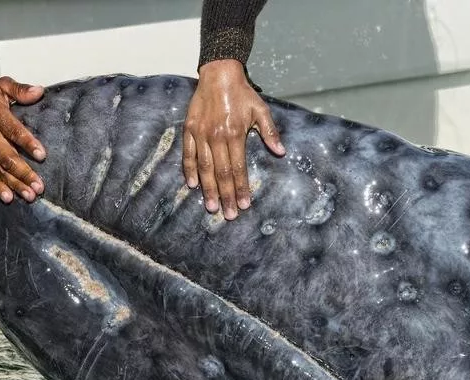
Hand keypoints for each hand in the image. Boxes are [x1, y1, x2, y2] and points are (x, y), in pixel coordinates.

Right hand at [0, 77, 45, 203]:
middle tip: (39, 186)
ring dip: (14, 184)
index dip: (27, 143)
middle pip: (6, 156)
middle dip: (24, 173)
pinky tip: (8, 198)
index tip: (42, 155)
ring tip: (30, 196)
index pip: (13, 130)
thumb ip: (20, 90)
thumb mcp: (0, 87)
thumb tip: (39, 92)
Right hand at [183, 59, 284, 219]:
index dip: (241, 189)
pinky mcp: (190, 129)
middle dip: (226, 196)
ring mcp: (201, 134)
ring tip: (211, 207)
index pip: (238, 168)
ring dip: (208, 189)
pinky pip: (188, 154)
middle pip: (221, 173)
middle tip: (228, 215)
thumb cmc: (242, 93)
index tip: (244, 205)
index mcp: (235, 134)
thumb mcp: (261, 110)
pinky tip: (193, 185)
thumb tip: (281, 152)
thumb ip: (270, 132)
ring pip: (204, 167)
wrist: (219, 74)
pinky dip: (189, 170)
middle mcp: (216, 136)